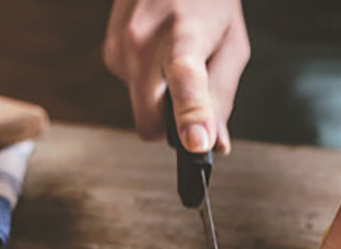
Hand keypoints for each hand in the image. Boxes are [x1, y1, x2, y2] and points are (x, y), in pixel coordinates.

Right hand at [103, 0, 249, 152]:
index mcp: (184, 33)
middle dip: (169, 126)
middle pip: (148, 120)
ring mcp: (120, 46)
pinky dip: (148, 82)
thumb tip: (214, 144)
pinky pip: (131, 90)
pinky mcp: (109, 52)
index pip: (185, 78)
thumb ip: (222, 96)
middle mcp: (144, 40)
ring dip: (160, 98)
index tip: (196, 142)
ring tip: (177, 59)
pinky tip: (159, 52)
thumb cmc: (208, 2)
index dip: (191, 114)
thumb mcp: (231, 45)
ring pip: (139, 108)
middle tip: (194, 108)